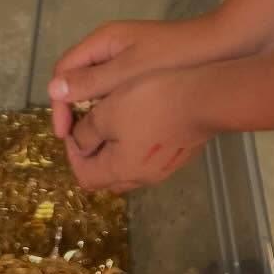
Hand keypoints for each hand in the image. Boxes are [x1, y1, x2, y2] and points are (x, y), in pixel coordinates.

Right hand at [47, 14, 229, 136]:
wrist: (221, 48)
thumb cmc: (173, 57)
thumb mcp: (129, 71)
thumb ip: (93, 81)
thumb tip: (54, 90)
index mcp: (102, 42)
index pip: (65, 70)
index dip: (60, 103)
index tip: (64, 133)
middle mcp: (110, 48)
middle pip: (79, 80)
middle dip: (74, 111)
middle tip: (78, 144)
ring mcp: (127, 59)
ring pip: (98, 88)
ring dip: (93, 113)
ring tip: (96, 143)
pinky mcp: (142, 71)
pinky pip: (116, 92)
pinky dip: (112, 111)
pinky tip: (120, 132)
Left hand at [64, 68, 208, 193]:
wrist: (202, 96)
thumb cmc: (149, 102)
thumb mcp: (107, 112)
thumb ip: (86, 132)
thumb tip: (77, 143)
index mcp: (122, 171)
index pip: (85, 177)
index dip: (71, 154)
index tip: (71, 128)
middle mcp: (144, 177)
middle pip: (107, 177)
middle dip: (92, 155)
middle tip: (88, 127)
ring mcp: (165, 168)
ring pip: (129, 168)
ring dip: (115, 151)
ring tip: (112, 122)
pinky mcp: (180, 154)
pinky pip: (148, 157)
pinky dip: (136, 145)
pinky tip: (140, 121)